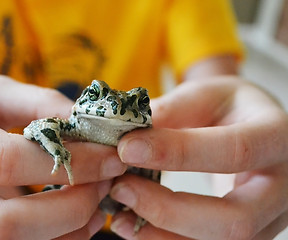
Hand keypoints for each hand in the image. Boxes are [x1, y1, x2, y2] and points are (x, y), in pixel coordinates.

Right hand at [0, 76, 125, 239]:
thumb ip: (39, 104)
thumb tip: (93, 125)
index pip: (2, 161)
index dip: (68, 164)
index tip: (111, 159)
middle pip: (0, 224)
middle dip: (69, 209)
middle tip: (104, 186)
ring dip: (65, 232)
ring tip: (95, 206)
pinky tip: (74, 223)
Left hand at [111, 76, 287, 238]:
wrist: (250, 125)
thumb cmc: (228, 107)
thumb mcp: (205, 94)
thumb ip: (171, 111)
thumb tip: (126, 137)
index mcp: (276, 136)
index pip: (234, 151)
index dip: (178, 153)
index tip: (127, 149)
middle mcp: (282, 185)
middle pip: (236, 219)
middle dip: (170, 210)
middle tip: (122, 188)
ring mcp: (269, 216)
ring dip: (163, 232)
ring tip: (119, 213)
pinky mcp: (249, 231)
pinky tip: (133, 226)